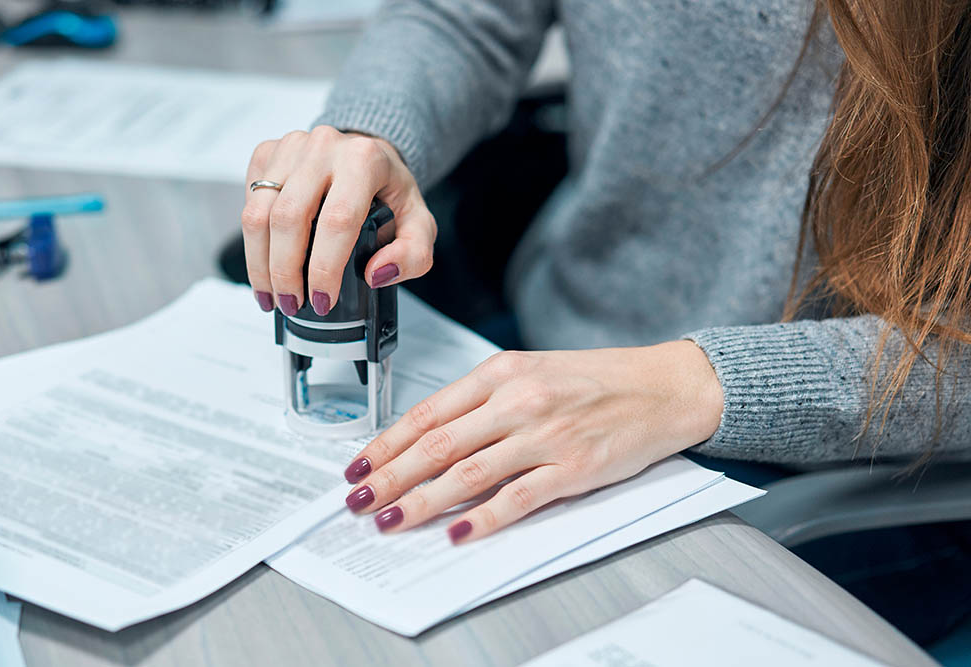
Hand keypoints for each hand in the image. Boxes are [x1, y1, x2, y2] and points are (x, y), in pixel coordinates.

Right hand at [241, 126, 435, 314]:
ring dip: (260, 264)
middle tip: (292, 303)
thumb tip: (376, 273)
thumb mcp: (419, 225)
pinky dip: (252, 242)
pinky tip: (265, 264)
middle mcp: (324, 147)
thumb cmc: (389, 190)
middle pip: (288, 218)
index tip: (322, 300)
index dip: (324, 268)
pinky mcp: (267, 154)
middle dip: (284, 272)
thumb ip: (412, 255)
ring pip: (258, 214)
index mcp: (364, 160)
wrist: (367, 156)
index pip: (337, 220)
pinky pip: (248, 204)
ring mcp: (291, 148)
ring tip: (272, 295)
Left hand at [341, 342, 723, 542]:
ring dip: (422, 502)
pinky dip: (484, 519)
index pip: (428, 412)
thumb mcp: (531, 371)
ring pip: (468, 474)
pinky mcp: (573, 469)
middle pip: (437, 445)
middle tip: (358, 500)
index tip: (359, 466)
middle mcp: (518, 401)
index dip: (387, 443)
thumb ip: (483, 401)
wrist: (662, 387)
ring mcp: (545, 436)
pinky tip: (458, 533)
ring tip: (392, 520)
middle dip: (390, 477)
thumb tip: (430, 439)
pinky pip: (518, 499)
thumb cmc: (596, 380)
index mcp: (502, 373)